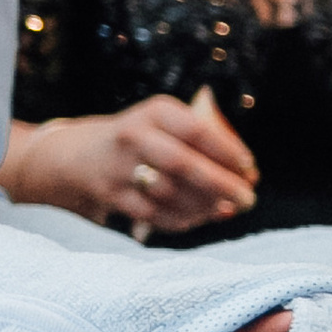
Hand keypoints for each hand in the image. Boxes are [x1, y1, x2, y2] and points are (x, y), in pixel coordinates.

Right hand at [3, 90, 257, 235]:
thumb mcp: (168, 124)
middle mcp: (134, 135)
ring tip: (226, 209)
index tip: (250, 168)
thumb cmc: (145, 139)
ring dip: (205, 205)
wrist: (81, 155)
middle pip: (184, 164)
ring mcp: (120, 167)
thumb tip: (249, 176)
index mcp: (155, 111)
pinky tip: (201, 217)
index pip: (197, 130)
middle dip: (222, 185)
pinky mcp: (113, 195)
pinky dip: (184, 219)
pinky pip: (156, 214)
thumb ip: (205, 143)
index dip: (228, 152)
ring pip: (171, 193)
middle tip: (249, 199)